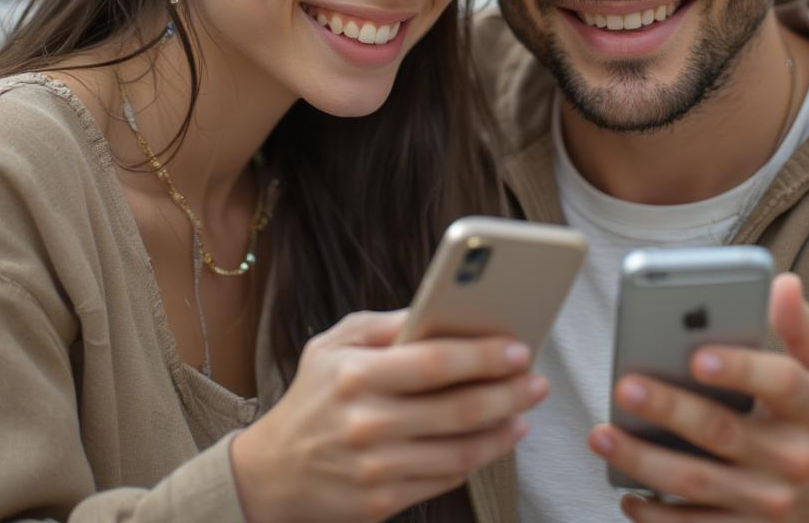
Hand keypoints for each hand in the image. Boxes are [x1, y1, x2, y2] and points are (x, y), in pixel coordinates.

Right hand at [230, 309, 547, 522]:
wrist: (272, 473)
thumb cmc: (312, 398)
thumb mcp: (333, 344)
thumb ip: (386, 324)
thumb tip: (438, 308)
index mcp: (357, 375)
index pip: (435, 362)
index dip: (483, 356)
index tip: (517, 349)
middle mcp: (368, 422)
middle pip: (459, 408)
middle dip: (509, 392)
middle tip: (536, 380)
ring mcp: (377, 466)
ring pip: (461, 450)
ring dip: (504, 428)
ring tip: (525, 409)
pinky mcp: (383, 501)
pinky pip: (446, 478)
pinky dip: (479, 457)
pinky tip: (497, 438)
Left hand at [588, 274, 808, 521]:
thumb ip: (803, 326)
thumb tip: (782, 282)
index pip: (779, 383)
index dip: (739, 369)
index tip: (696, 356)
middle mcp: (794, 458)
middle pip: (724, 433)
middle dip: (670, 409)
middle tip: (625, 386)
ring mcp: (772, 502)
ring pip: (699, 482)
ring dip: (646, 461)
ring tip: (602, 433)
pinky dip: (659, 516)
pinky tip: (627, 494)